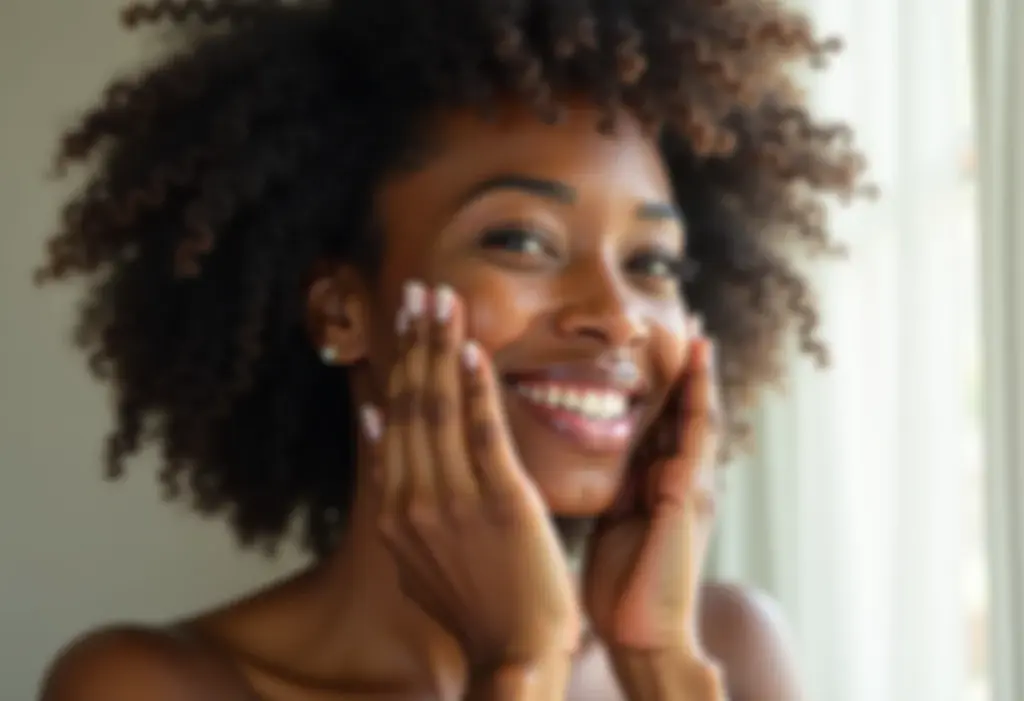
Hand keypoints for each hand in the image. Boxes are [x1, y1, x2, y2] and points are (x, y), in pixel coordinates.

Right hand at [361, 281, 579, 671]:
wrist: (516, 653)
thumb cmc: (476, 604)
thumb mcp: (415, 551)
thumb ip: (394, 489)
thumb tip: (374, 424)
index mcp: (396, 509)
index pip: (393, 420)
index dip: (399, 364)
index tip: (402, 322)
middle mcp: (414, 499)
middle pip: (410, 403)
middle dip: (415, 341)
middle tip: (419, 289)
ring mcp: (454, 500)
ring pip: (438, 408)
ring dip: (439, 348)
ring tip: (442, 299)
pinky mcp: (500, 503)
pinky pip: (482, 433)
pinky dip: (474, 388)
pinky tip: (472, 349)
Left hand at [583, 318, 719, 653]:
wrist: (642, 635)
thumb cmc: (621, 587)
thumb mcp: (613, 522)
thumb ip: (616, 488)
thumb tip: (598, 461)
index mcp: (661, 485)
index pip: (664, 423)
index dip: (664, 385)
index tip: (657, 346)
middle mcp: (682, 479)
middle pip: (686, 411)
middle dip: (688, 369)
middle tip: (686, 319)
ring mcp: (690, 486)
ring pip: (697, 415)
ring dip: (698, 373)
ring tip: (698, 331)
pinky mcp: (687, 495)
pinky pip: (695, 435)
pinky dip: (696, 396)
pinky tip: (696, 364)